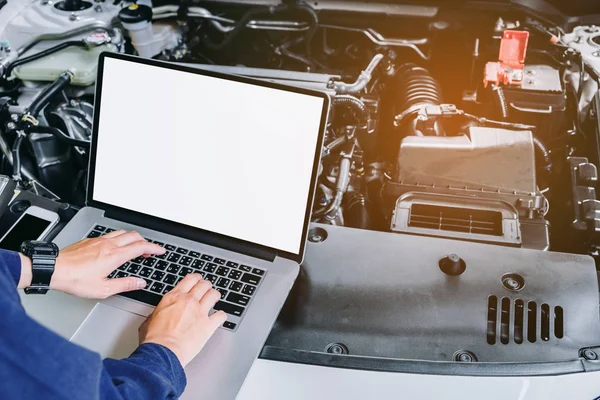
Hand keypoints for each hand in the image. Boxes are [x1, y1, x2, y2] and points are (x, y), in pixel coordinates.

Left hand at [19, 230, 164, 297]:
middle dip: (145, 242)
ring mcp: (98, 240)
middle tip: (148, 250)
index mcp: (115, 256)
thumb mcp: (103, 289)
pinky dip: (118, 238)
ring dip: (132, 238)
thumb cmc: (75, 280)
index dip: (154, 248)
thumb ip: (125, 284)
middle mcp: (108, 244)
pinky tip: (114, 246)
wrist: (54, 269)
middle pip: (134, 236)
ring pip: (122, 232)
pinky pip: (109, 234)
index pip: (141, 247)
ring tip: (134, 247)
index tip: (160, 250)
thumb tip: (140, 282)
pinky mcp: (90, 240)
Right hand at [139, 273, 226, 366]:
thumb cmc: (154, 339)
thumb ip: (159, 312)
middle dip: (206, 285)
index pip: (190, 279)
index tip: (197, 280)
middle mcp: (189, 301)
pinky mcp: (208, 326)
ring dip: (215, 296)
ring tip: (214, 299)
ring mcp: (200, 312)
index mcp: (174, 297)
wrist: (162, 352)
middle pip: (204, 285)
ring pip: (214, 295)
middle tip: (207, 288)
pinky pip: (221, 316)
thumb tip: (159, 313)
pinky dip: (221, 316)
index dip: (196, 278)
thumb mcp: (150, 319)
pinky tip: (218, 317)